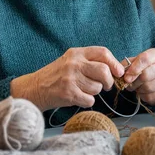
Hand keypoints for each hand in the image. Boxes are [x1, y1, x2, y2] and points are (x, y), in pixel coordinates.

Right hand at [10, 47, 124, 110]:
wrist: (35, 88)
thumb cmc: (57, 75)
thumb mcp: (71, 61)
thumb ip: (89, 62)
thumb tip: (116, 70)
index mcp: (76, 53)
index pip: (102, 52)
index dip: (114, 63)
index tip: (119, 72)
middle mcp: (74, 64)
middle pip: (104, 71)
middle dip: (108, 81)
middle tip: (105, 85)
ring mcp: (71, 78)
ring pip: (97, 88)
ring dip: (94, 92)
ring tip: (83, 90)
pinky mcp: (68, 93)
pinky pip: (90, 100)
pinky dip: (87, 101)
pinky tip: (78, 97)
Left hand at [123, 48, 154, 105]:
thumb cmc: (146, 67)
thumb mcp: (137, 61)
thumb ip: (128, 64)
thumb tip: (121, 73)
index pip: (145, 59)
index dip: (134, 68)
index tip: (126, 76)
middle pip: (146, 75)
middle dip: (134, 81)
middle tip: (128, 84)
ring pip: (148, 87)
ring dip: (138, 89)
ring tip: (136, 87)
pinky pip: (151, 97)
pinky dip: (143, 96)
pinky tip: (143, 92)